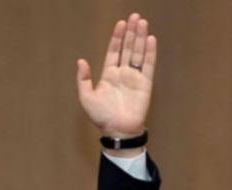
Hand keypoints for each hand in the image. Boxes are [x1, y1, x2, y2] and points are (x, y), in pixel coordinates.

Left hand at [76, 13, 156, 137]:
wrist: (117, 130)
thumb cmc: (101, 116)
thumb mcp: (86, 97)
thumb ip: (83, 79)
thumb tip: (81, 60)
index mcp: (108, 75)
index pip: (114, 51)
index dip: (117, 38)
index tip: (120, 24)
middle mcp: (122, 73)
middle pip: (128, 48)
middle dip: (130, 32)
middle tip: (134, 16)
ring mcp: (134, 77)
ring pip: (138, 53)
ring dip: (140, 38)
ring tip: (142, 22)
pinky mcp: (145, 84)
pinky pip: (148, 65)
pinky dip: (150, 52)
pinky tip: (150, 39)